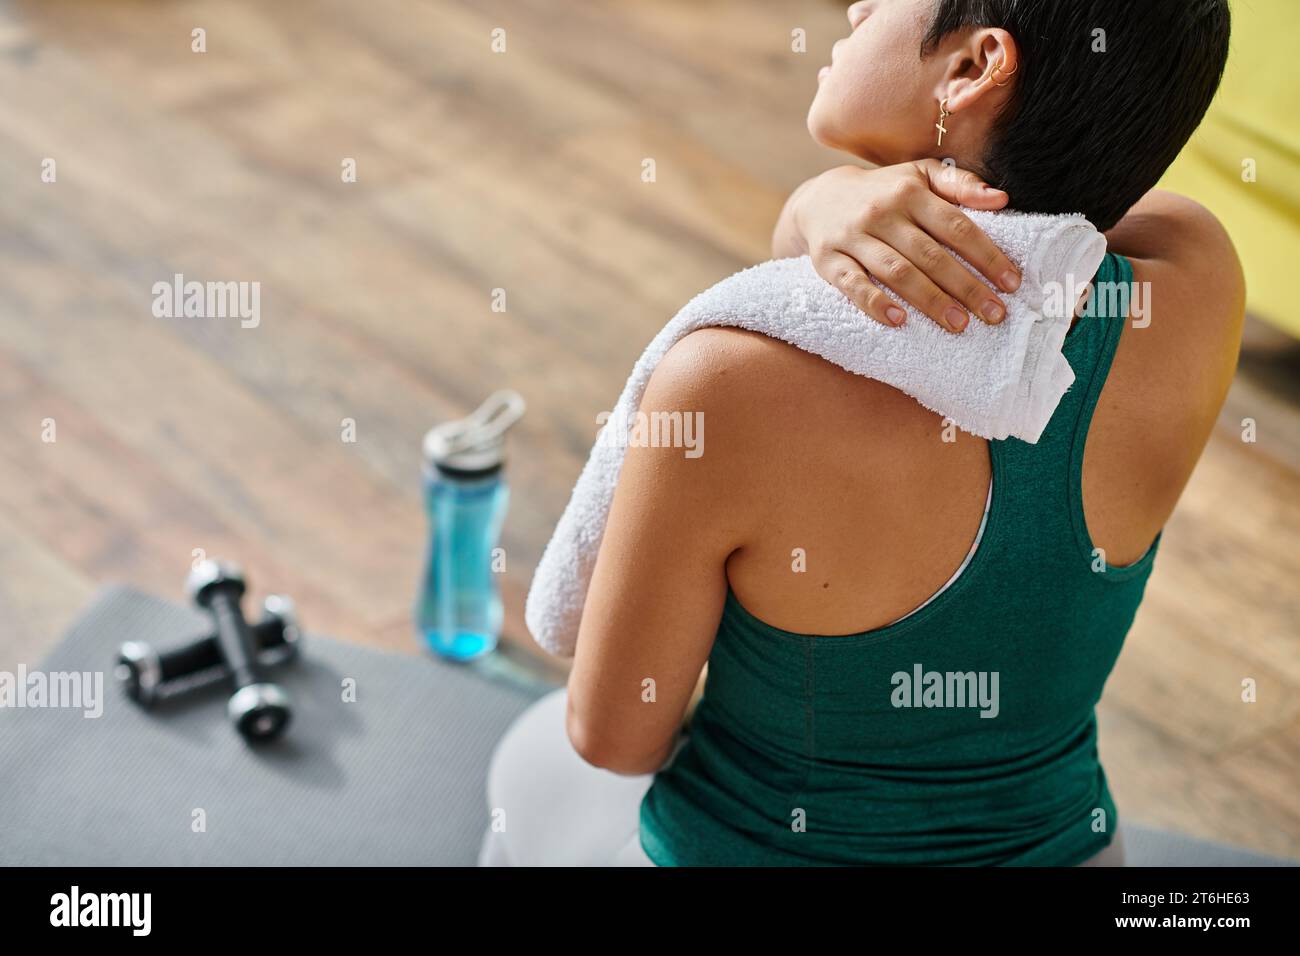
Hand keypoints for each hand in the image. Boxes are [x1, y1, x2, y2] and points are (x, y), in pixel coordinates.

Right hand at [788, 161, 1021, 332]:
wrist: (819, 200)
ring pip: (897, 272)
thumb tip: (1002, 198)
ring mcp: (853, 237)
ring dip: (930, 300)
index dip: (986, 255)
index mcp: (910, 192)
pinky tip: (899, 320)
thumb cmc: (883, 192)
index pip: (956, 226)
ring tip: (959, 324)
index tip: (1011, 283)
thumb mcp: (919, 175)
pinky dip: (875, 303)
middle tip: (994, 314)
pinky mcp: (828, 261)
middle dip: (966, 287)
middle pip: (931, 254)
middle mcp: (882, 213)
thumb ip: (959, 184)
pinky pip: (853, 285)